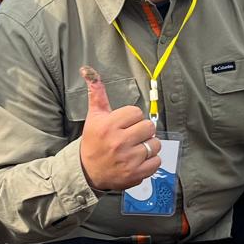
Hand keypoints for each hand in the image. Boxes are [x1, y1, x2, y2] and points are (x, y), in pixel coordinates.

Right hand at [77, 65, 160, 190]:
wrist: (87, 171)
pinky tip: (139, 160)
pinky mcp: (135, 174)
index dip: (132, 118)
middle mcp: (119, 142)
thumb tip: (87, 69)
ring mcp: (128, 159)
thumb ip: (97, 93)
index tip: (124, 125)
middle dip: (143, 131)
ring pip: (155, 144)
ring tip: (136, 149)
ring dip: (149, 146)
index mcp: (109, 126)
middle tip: (132, 136)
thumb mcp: (93, 117)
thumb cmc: (93, 142)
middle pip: (149, 127)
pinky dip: (151, 161)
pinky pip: (156, 162)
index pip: (137, 113)